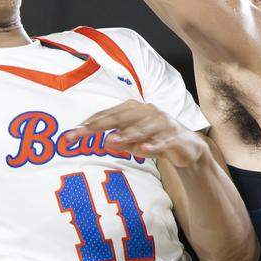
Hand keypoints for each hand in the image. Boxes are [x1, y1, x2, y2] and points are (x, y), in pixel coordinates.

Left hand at [67, 99, 204, 167]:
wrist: (187, 147)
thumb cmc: (155, 140)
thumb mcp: (133, 142)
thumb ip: (119, 141)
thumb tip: (104, 142)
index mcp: (134, 110)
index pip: (108, 114)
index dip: (90, 122)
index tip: (72, 132)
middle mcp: (147, 112)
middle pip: (120, 118)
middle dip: (99, 126)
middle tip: (81, 133)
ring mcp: (162, 123)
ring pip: (142, 128)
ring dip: (127, 135)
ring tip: (110, 141)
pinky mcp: (175, 136)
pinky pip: (163, 141)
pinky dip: (155, 146)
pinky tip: (146, 150)